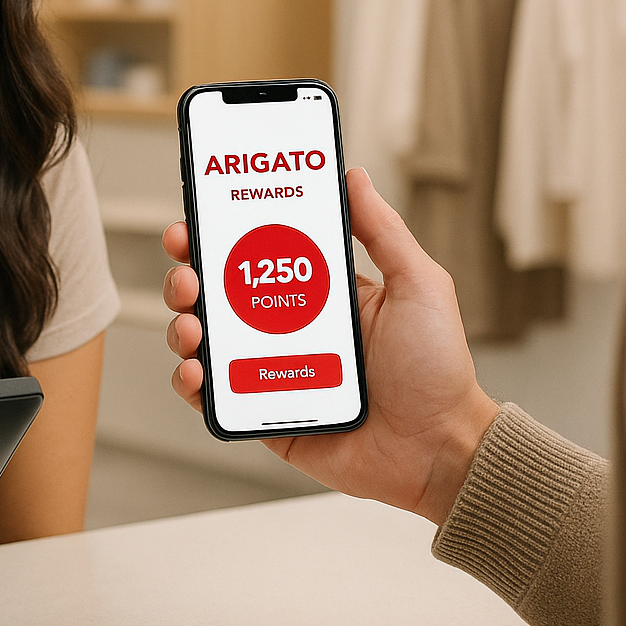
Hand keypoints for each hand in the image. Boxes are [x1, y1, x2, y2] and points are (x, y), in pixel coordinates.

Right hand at [162, 168, 499, 525]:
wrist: (441, 448)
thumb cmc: (438, 370)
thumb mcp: (418, 285)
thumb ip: (383, 230)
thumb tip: (353, 177)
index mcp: (321, 294)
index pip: (258, 255)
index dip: (222, 234)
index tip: (198, 217)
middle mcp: (291, 330)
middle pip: (219, 294)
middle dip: (189, 275)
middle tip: (186, 270)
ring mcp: (273, 374)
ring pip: (208, 342)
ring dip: (184, 326)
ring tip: (191, 325)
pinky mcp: (265, 418)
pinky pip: (215, 399)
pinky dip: (192, 384)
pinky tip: (195, 371)